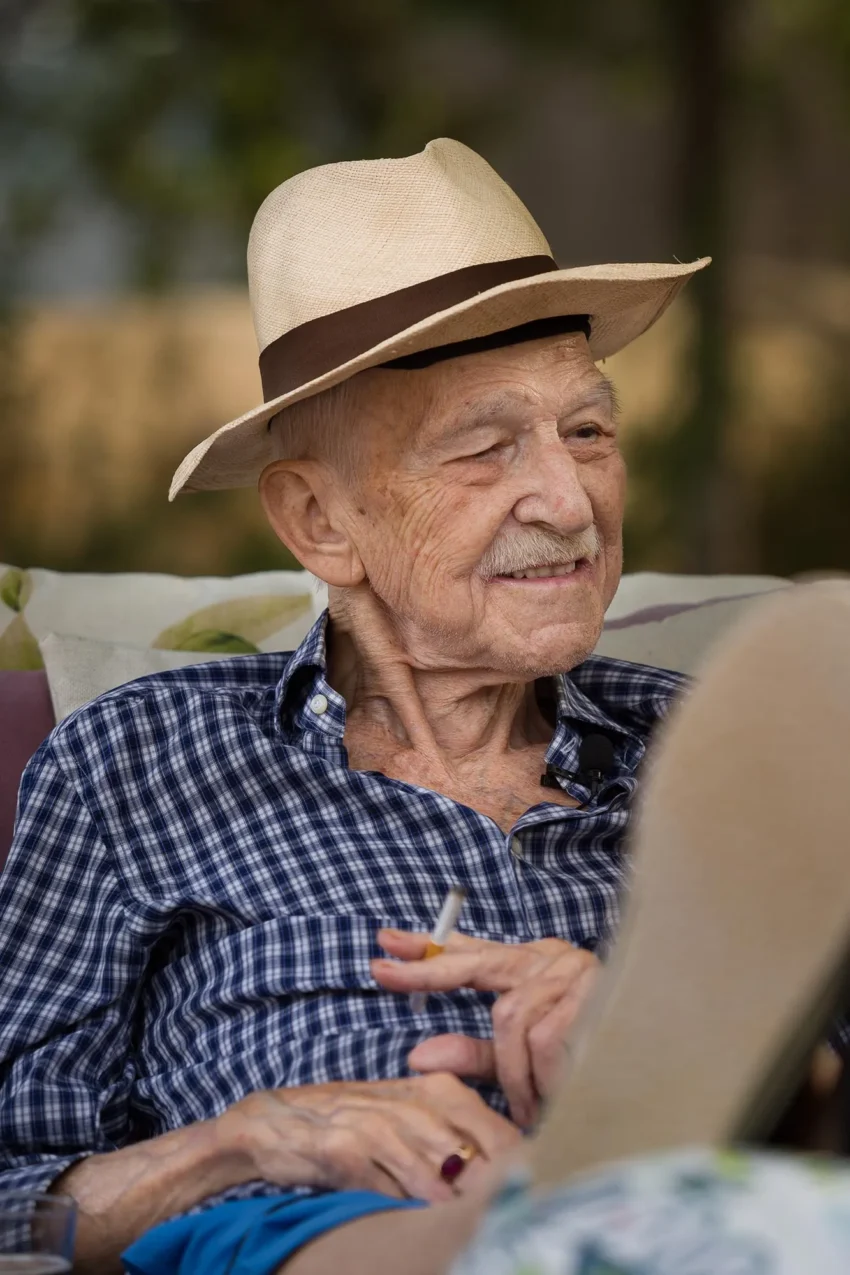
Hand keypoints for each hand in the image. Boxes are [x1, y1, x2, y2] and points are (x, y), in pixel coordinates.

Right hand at [219, 1074, 520, 1202]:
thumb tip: (503, 1177)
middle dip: (497, 1191)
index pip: (496, 1129)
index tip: (539, 1196)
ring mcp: (379, 1125)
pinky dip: (408, 1210)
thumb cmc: (348, 1123)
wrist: (272, 1124)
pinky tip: (421, 1227)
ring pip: (436, 1174)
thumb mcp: (406, 1119)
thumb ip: (452, 1139)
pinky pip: (388, 1188)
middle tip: (513, 1219)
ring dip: (458, 1207)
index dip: (520, 1167)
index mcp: (436, 1091)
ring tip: (476, 1230)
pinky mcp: (346, 1150)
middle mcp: (412, 1104)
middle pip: (474, 1154)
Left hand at [372, 931, 598, 1127]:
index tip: (384, 942)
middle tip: (381, 971)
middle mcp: (551, 958)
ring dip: (513, 1074)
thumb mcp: (521, 1058)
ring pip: (510, 1020)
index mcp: (535, 965)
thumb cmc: (589, 1061)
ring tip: (528, 1108)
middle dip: (428, 970)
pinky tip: (552, 1099)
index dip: (428, 948)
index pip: (473, 951)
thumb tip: (417, 1056)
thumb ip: (473, 1054)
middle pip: (479, 964)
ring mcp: (573, 972)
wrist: (662, 1061)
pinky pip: (543, 1042)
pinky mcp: (591, 995)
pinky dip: (540, 1078)